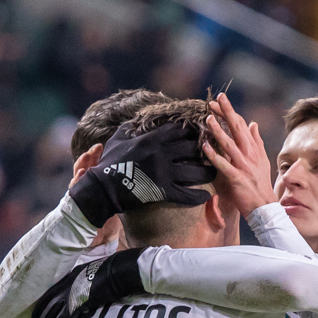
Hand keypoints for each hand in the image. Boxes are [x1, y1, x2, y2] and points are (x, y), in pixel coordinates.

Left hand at [30, 249, 145, 317]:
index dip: (43, 305)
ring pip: (50, 313)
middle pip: (46, 303)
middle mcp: (66, 283)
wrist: (120, 271)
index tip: (37, 315)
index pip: (51, 292)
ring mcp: (70, 293)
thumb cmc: (115, 272)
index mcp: (70, 276)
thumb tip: (89, 295)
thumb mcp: (96, 275)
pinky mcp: (76, 303)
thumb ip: (88, 284)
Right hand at [68, 123, 211, 227]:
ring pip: (194, 172)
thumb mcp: (118, 139)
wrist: (103, 188)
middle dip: (205, 149)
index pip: (179, 129)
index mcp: (152, 139)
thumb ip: (129, 127)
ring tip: (214, 172)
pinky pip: (186, 195)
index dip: (192, 129)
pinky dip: (198, 196)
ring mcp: (164, 174)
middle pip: (192, 148)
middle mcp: (162, 154)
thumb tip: (136, 120)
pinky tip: (206, 195)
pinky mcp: (163, 192)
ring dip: (207, 172)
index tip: (201, 130)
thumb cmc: (109, 162)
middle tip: (213, 151)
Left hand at [201, 93, 274, 216]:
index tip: (220, 100)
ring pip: (230, 144)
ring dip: (218, 131)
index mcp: (254, 149)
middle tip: (214, 100)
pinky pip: (223, 165)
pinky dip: (214, 155)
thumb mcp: (262, 160)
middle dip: (226, 113)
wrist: (265, 207)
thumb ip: (256, 141)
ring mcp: (244, 166)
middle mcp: (250, 155)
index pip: (242, 125)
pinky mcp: (237, 179)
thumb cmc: (260, 185)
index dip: (230, 112)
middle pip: (237, 129)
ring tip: (208, 119)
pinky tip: (205, 147)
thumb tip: (253, 123)